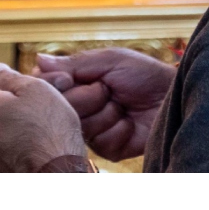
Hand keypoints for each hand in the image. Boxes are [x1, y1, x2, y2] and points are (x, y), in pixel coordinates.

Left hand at [0, 63, 87, 170]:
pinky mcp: (3, 170)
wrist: (56, 171)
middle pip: (0, 109)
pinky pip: (13, 149)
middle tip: (45, 108)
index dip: (17, 85)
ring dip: (22, 126)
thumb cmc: (48, 127)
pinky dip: (25, 146)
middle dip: (19, 106)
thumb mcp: (35, 89)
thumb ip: (11, 77)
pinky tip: (42, 147)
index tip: (36, 90)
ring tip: (47, 129)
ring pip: (8, 130)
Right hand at [37, 47, 176, 163]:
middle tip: (108, 89)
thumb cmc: (144, 74)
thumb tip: (37, 60)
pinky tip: (130, 122)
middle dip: (88, 96)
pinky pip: (100, 142)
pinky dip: (118, 129)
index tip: (71, 78)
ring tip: (122, 104)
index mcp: (80, 86)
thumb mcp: (109, 60)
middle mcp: (82, 110)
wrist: (171, 96)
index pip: (50, 89)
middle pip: (62, 110)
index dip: (59, 84)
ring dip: (106, 112)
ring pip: (81, 126)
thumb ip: (73, 63)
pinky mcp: (108, 149)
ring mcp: (94, 131)